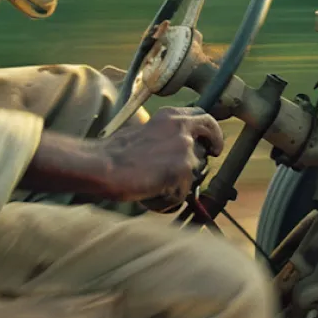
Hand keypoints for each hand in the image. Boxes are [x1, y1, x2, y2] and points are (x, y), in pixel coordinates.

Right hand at [95, 106, 223, 203]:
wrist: (103, 165)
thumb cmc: (116, 152)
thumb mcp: (145, 131)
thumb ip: (167, 135)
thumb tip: (181, 149)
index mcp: (172, 116)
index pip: (205, 118)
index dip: (213, 133)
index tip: (213, 146)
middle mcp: (182, 129)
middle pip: (207, 149)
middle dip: (198, 165)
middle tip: (188, 174)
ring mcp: (184, 149)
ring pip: (194, 175)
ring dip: (178, 185)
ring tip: (152, 187)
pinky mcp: (182, 171)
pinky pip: (182, 194)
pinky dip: (167, 200)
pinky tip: (149, 196)